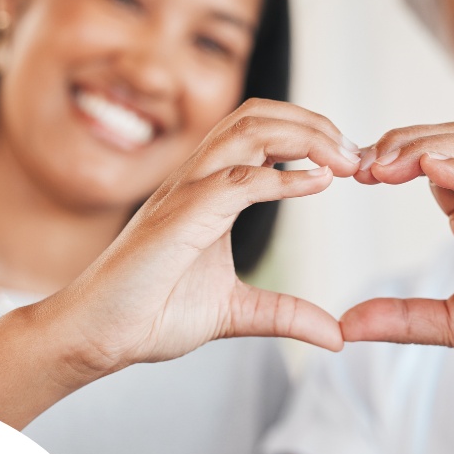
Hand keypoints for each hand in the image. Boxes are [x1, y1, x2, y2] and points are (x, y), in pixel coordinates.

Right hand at [52, 98, 361, 375]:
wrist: (98, 336)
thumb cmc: (151, 313)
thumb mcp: (237, 313)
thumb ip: (285, 314)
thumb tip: (336, 334)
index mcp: (208, 191)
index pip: (261, 133)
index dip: (309, 136)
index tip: (351, 162)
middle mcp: (196, 180)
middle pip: (258, 116)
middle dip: (313, 124)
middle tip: (356, 153)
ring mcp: (185, 193)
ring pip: (246, 132)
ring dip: (304, 137)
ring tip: (343, 160)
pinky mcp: (179, 218)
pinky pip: (236, 181)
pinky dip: (282, 177)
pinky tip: (317, 182)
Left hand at [343, 122, 453, 414]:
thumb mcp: (449, 325)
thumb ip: (401, 318)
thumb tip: (347, 324)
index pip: (432, 166)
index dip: (393, 160)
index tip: (354, 172)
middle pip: (453, 143)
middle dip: (406, 141)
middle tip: (364, 162)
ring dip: (430, 147)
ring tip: (388, 162)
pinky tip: (432, 166)